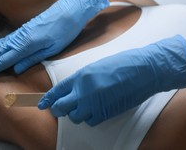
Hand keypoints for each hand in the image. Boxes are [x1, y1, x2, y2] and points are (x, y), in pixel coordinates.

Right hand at [0, 0, 108, 78]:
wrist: (72, 8)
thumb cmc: (66, 29)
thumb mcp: (53, 47)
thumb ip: (34, 57)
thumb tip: (16, 69)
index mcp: (28, 44)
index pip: (5, 59)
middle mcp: (22, 38)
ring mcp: (23, 32)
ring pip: (1, 46)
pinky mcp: (27, 28)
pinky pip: (9, 39)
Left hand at [38, 35, 185, 125]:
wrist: (143, 70)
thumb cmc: (122, 64)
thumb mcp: (96, 67)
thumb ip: (81, 80)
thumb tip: (71, 91)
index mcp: (81, 76)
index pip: (57, 91)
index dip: (48, 99)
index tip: (42, 104)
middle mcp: (85, 91)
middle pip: (62, 108)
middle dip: (59, 110)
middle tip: (60, 109)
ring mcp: (95, 103)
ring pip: (76, 117)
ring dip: (78, 114)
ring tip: (86, 105)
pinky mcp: (106, 112)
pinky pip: (91, 121)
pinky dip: (91, 118)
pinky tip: (97, 108)